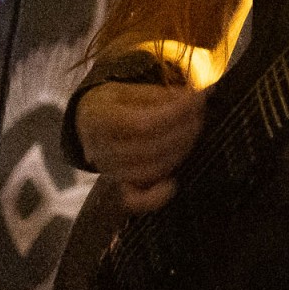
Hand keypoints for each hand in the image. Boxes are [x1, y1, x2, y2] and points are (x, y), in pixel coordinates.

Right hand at [76, 82, 205, 211]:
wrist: (89, 121)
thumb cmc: (116, 103)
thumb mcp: (131, 90)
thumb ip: (161, 96)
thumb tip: (196, 97)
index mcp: (100, 118)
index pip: (143, 124)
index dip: (176, 114)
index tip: (196, 100)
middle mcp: (101, 148)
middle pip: (151, 148)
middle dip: (184, 130)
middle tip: (199, 114)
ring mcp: (108, 169)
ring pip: (150, 170)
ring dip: (179, 151)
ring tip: (192, 131)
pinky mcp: (117, 184)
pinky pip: (134, 200)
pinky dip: (155, 197)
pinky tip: (172, 184)